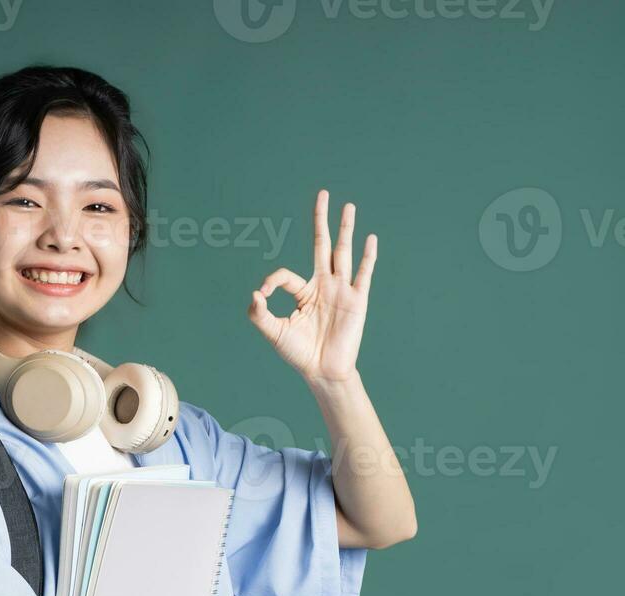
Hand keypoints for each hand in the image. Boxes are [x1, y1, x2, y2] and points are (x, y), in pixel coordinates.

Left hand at [248, 189, 377, 384]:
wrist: (323, 372)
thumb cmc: (299, 354)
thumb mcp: (274, 333)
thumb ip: (260, 314)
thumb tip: (255, 294)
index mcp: (303, 292)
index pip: (286, 274)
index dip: (272, 281)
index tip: (262, 296)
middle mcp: (323, 285)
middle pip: (322, 245)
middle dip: (321, 220)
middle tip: (322, 194)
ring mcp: (342, 290)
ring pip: (343, 252)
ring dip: (345, 229)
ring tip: (348, 206)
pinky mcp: (357, 300)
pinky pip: (363, 274)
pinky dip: (367, 256)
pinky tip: (370, 238)